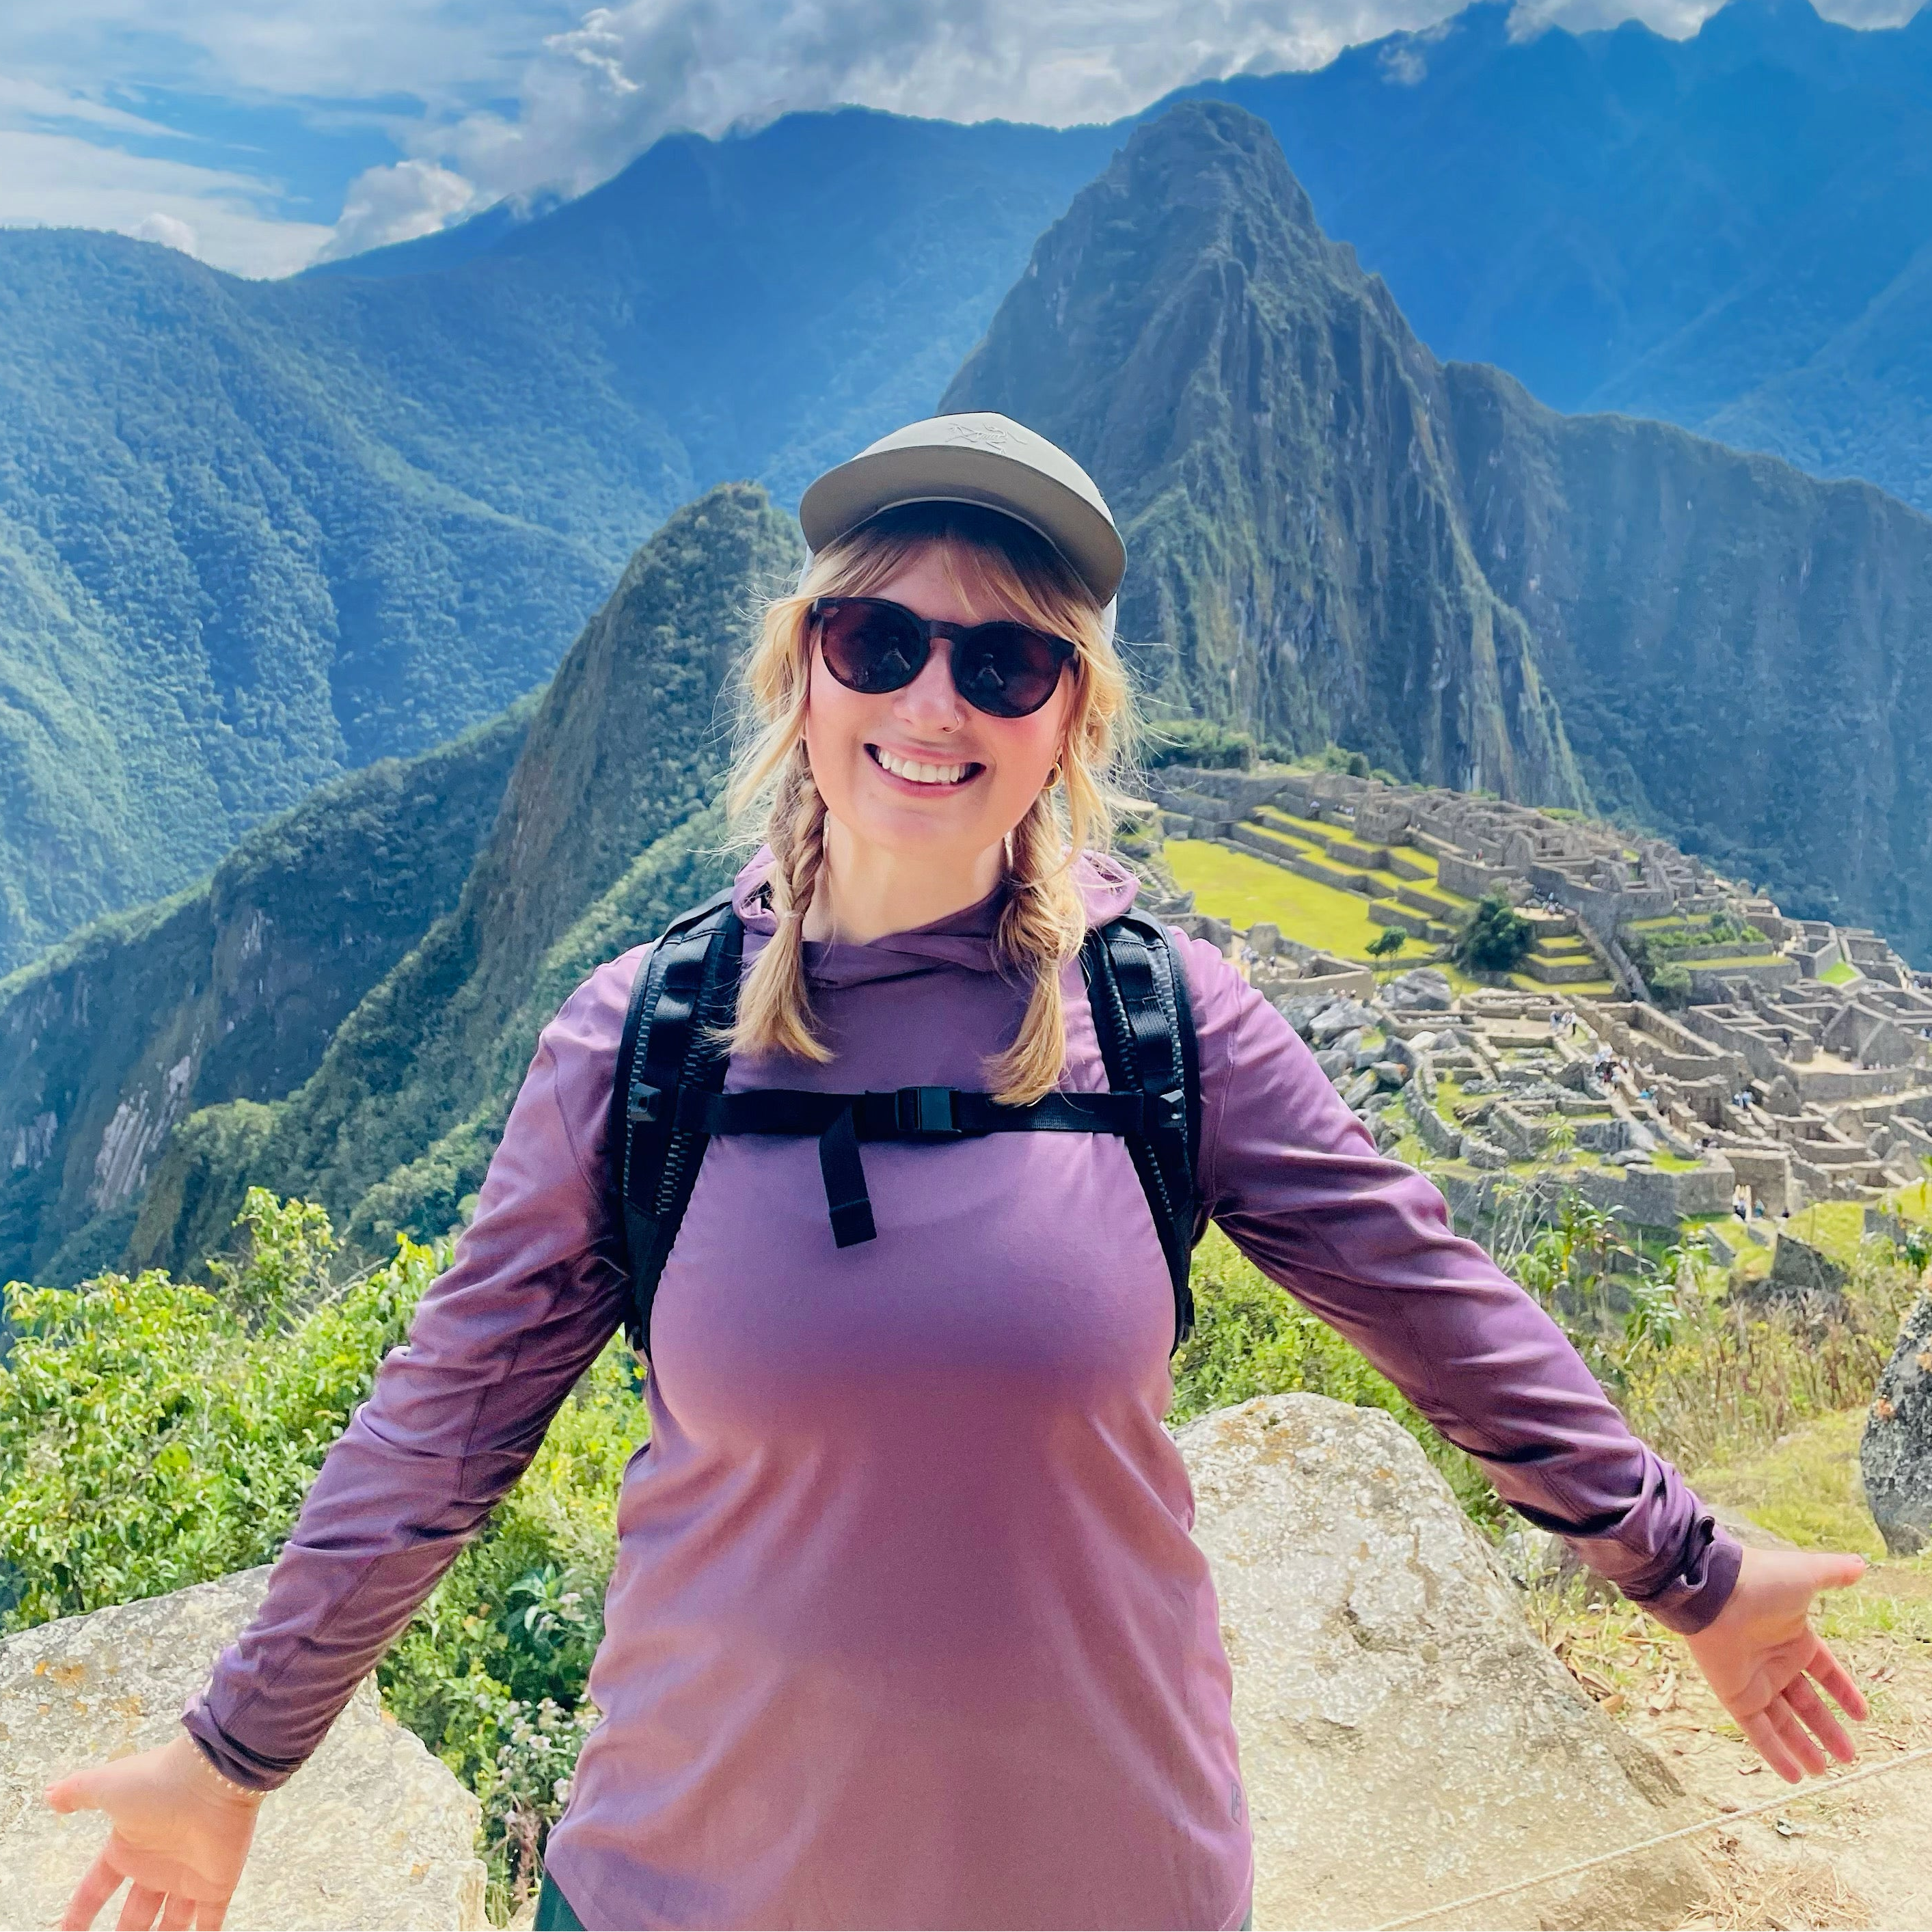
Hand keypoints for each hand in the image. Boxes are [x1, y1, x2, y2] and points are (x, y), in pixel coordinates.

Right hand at [44, 1733, 263, 1929]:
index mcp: (129, 1847)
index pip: (96, 1888)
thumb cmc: (158, 1780)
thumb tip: (50, 1794)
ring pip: (170, 1923)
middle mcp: (158, 1865)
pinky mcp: (217, 1884)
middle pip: (135, 1913)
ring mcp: (188, 1876)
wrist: (214, 1776)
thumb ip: (77, 1792)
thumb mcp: (106, 1785)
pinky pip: (210, 1921)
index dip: (80, 1912)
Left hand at [1681, 1546, 1868, 1782]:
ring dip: (1803, 1746)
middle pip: (1805, 1702)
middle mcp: (1774, 1660)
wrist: (1713, 1588)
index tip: (1861, 1714)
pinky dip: (1775, 1752)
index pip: (1825, 1671)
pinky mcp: (1734, 1694)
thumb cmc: (1760, 1581)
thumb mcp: (1806, 1575)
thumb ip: (1833, 1574)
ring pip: (1783, 1721)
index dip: (1842, 1692)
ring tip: (1824, 1770)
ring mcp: (1754, 1679)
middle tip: (1848, 1756)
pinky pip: (1757, 1730)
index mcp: (1794, 1636)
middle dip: (1826, 1729)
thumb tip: (1861, 1565)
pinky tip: (1794, 1774)